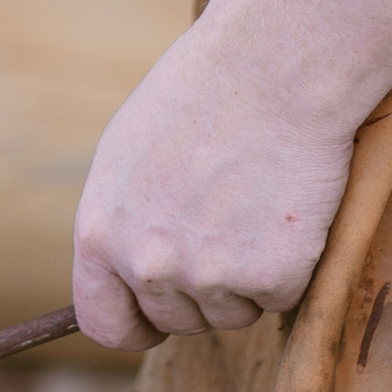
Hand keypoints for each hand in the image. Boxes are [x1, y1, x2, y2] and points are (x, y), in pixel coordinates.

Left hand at [72, 0, 391, 348]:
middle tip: (226, 225)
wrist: (272, 67)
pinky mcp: (271, 278)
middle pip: (175, 321)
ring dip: (246, 277)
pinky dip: (291, 264)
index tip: (157, 318)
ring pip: (232, 314)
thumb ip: (121, 223)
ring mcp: (210, 277)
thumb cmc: (200, 95)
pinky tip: (285, 206)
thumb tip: (124, 272)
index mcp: (101, 236)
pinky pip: (281, 298)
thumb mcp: (127, 155)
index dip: (136, 324)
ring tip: (254, 203)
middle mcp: (147, 265)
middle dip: (200, 289)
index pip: (105, 324)